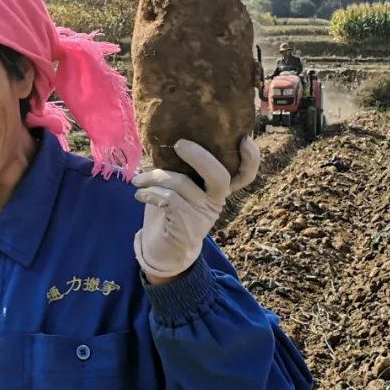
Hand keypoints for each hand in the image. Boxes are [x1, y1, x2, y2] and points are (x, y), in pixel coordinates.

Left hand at [132, 136, 259, 280]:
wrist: (165, 250)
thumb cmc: (172, 212)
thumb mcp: (181, 187)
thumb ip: (183, 168)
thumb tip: (165, 139)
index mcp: (219, 190)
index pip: (245, 175)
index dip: (251, 158)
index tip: (244, 138)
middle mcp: (216, 202)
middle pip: (219, 176)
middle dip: (199, 156)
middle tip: (179, 144)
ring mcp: (203, 216)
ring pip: (181, 184)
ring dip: (154, 177)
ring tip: (138, 181)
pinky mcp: (186, 226)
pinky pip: (167, 199)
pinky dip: (149, 193)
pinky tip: (139, 195)